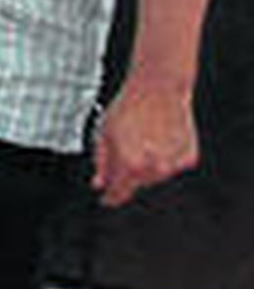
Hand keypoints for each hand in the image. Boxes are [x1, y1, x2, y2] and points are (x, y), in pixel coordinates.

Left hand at [91, 76, 199, 207]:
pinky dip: (165, 156)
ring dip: (146, 163)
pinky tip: (160, 135)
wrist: (159, 88)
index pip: (119, 193)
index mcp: (129, 164)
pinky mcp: (188, 158)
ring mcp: (173, 165)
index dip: (110, 198)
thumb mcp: (103, 133)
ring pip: (155, 175)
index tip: (106, 200)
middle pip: (137, 182)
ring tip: (142, 136)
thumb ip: (101, 162)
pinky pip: (172, 165)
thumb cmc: (128, 107)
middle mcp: (153, 169)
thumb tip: (99, 184)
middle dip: (127, 171)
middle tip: (124, 147)